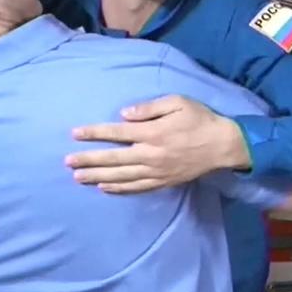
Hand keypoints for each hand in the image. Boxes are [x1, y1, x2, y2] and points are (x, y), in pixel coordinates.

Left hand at [67, 95, 251, 193]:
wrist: (223, 145)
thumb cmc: (200, 119)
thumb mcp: (178, 102)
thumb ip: (149, 108)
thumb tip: (124, 114)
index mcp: (153, 132)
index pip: (116, 132)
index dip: (94, 133)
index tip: (75, 134)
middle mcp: (150, 154)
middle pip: (113, 158)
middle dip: (88, 159)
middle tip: (68, 162)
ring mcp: (156, 171)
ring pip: (121, 176)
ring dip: (97, 176)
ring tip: (78, 177)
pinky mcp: (162, 181)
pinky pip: (136, 187)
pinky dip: (119, 188)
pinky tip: (104, 187)